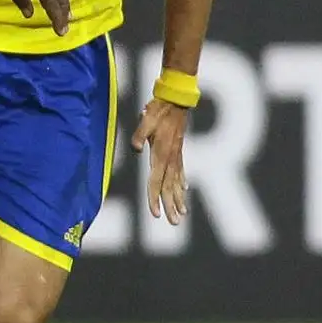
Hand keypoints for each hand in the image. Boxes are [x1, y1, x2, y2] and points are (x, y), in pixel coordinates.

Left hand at [131, 99, 188, 224]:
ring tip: (182, 214)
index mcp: (162, 154)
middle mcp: (171, 158)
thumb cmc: (159, 109)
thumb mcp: (146, 120)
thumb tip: (136, 148)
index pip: (156, 182)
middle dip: (171, 206)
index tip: (155, 214)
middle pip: (169, 187)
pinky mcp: (178, 150)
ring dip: (179, 199)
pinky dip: (182, 183)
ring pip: (177, 183)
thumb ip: (140, 135)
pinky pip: (181, 171)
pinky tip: (185, 190)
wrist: (175, 99)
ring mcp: (176, 155)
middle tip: (174, 223)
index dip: (154, 199)